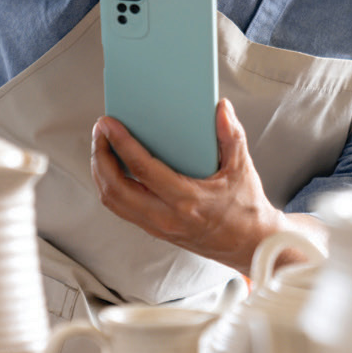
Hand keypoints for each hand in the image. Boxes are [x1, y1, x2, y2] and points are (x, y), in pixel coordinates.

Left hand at [90, 99, 307, 275]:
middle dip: (101, 156)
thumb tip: (220, 107)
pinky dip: (110, 186)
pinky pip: (121, 209)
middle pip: (116, 188)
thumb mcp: (242, 168)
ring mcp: (158, 228)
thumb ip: (231, 135)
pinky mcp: (155, 231)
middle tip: (100, 131)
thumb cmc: (246, 208)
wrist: (251, 245)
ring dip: (101, 172)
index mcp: (187, 201)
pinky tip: (112, 167)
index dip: (121, 144)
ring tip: (101, 145)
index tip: (109, 123)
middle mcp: (167, 218)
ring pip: (113, 201)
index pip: (143, 169)